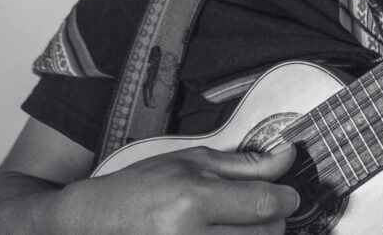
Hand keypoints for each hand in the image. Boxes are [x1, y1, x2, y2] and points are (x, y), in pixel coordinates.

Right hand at [57, 144, 299, 233]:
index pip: (263, 203)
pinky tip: (222, 233)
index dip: (286, 198)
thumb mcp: (193, 161)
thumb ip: (245, 164)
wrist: (94, 221)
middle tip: (257, 208)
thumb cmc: (142, 187)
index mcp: (193, 199)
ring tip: (237, 223)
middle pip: (265, 234)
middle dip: (271, 219)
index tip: (288, 195)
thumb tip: (288, 156)